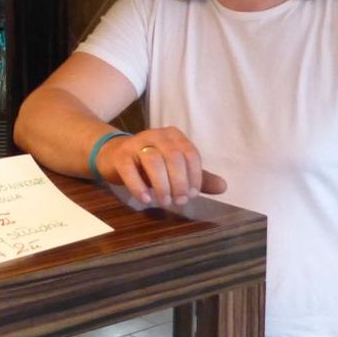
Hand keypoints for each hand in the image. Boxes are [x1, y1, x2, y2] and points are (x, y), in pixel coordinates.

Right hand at [95, 127, 225, 207]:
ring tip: (164, 202)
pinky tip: (146, 199)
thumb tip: (223, 187)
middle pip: (174, 157)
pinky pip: (130, 170)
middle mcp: (157, 135)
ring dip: (162, 185)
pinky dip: (139, 186)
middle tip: (179, 201)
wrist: (113, 155)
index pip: (191, 154)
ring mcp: (136, 143)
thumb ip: (197, 177)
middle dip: (179, 182)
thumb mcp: (175, 169)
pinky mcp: (121, 155)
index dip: (194, 176)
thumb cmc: (148, 163)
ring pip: (153, 161)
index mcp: (174, 136)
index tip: (193, 194)